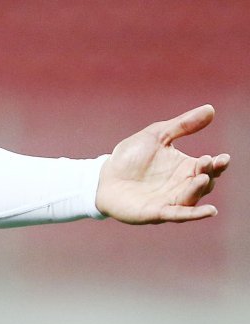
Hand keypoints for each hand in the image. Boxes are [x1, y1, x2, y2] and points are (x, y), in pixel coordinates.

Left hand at [95, 104, 229, 223]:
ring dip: (198, 190)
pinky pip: (179, 215)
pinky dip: (194, 214)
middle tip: (207, 163)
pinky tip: (209, 212)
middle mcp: (182, 186)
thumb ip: (182, 125)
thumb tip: (210, 109)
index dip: (218, 164)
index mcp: (185, 168)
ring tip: (201, 178)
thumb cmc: (131, 157)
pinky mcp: (156, 212)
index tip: (222, 157)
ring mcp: (170, 201)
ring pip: (192, 198)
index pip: (209, 167)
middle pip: (204, 183)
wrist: (103, 176)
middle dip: (208, 174)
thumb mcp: (157, 136)